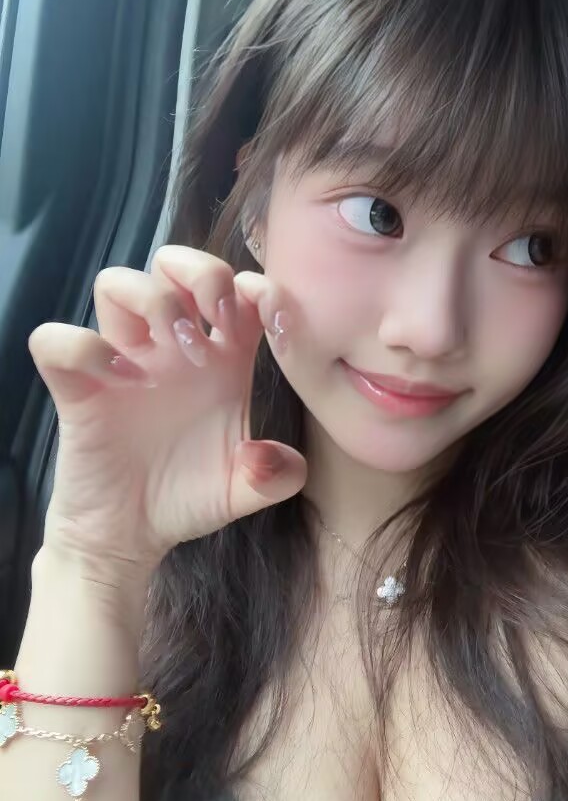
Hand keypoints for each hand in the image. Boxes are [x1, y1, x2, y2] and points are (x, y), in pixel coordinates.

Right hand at [28, 245, 305, 592]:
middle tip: (217, 320)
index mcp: (221, 358)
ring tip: (176, 354)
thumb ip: (275, 476)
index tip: (274, 318)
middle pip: (175, 264)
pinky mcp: (77, 388)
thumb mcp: (244, 490)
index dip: (261, 288)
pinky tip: (120, 383)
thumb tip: (276, 457)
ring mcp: (121, 360)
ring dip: (151, 302)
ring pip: (117, 283)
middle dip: (201, 273)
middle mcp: (171, 347)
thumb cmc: (188, 496)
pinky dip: (84, 348)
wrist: (131, 535)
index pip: (239, 289)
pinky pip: (57, 342)